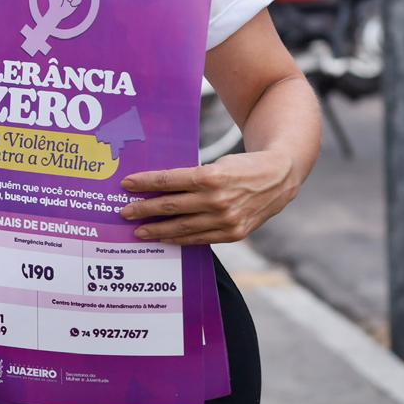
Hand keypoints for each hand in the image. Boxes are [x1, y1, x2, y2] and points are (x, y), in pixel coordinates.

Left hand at [119, 150, 299, 244]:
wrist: (279, 178)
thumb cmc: (242, 167)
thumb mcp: (217, 164)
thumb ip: (192, 178)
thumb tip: (160, 188)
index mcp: (211, 176)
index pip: (168, 181)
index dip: (145, 183)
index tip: (126, 184)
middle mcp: (217, 199)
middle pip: (170, 206)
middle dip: (143, 209)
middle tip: (124, 212)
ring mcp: (226, 219)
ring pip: (182, 227)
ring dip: (156, 229)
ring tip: (138, 231)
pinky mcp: (233, 233)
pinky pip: (199, 238)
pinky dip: (179, 239)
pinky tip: (164, 238)